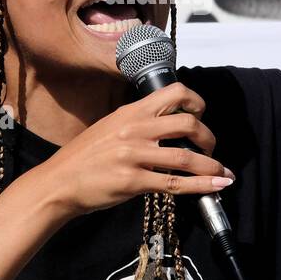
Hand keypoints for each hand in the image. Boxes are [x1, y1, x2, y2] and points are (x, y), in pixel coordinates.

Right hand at [33, 82, 235, 218]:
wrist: (58, 182)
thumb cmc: (84, 158)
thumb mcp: (109, 128)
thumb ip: (137, 124)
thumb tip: (168, 128)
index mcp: (130, 112)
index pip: (174, 93)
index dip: (196, 102)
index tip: (201, 115)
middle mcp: (135, 129)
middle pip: (187, 123)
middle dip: (208, 137)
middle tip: (211, 148)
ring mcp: (134, 155)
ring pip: (186, 156)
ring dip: (211, 165)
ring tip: (222, 172)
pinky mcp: (133, 181)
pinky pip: (175, 183)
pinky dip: (201, 186)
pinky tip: (216, 186)